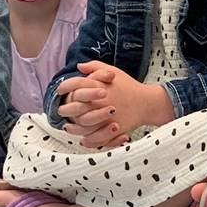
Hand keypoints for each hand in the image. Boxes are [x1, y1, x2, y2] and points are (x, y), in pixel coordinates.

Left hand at [58, 62, 173, 146]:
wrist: (147, 102)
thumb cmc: (128, 85)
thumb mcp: (112, 71)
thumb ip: (95, 67)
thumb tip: (78, 66)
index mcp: (100, 85)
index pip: (76, 84)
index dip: (65, 87)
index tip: (59, 90)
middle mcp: (101, 101)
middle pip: (76, 106)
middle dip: (66, 109)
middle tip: (61, 111)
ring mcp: (107, 116)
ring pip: (84, 124)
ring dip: (73, 127)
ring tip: (67, 126)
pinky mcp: (113, 129)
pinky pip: (96, 137)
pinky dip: (88, 140)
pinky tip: (82, 138)